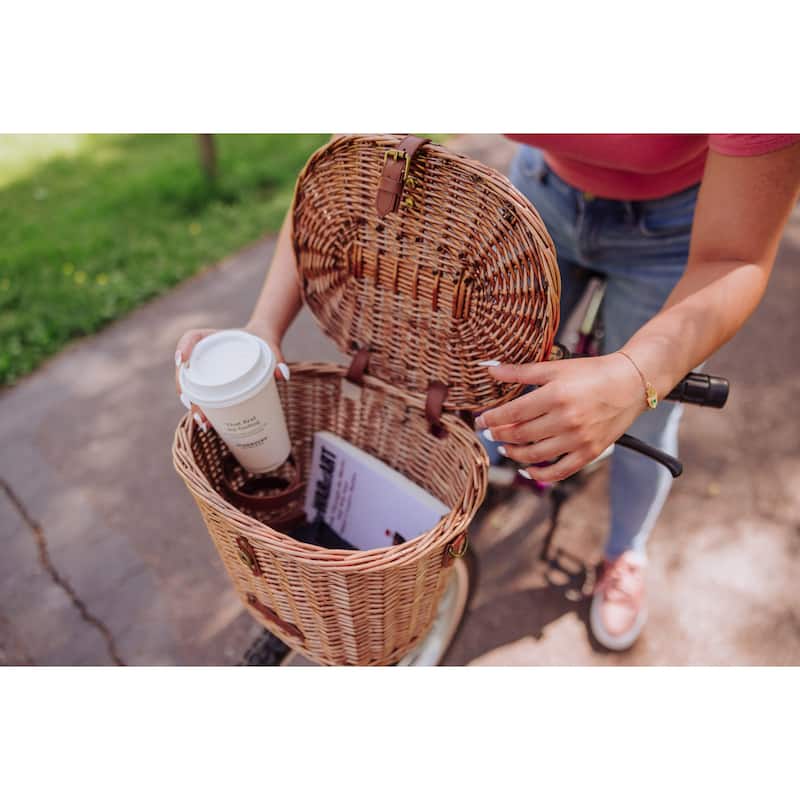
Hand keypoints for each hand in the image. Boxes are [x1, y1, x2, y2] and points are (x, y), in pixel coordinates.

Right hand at [173, 321, 289, 430]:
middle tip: (195, 406)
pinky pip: (202, 396)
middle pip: (186, 370)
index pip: (192, 338)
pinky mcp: (212, 384)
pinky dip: (203, 409)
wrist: (262, 343)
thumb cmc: (262, 342)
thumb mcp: (270, 347)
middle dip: (185, 389)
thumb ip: (277, 358)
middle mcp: (203, 353)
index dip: (183, 348)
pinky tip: (206, 423)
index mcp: (212, 338)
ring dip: (193, 404)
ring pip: (191, 387)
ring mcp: (205, 370)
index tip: (183, 361)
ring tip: (203, 421)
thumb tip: (282, 375)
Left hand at [476, 354, 645, 481]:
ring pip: (535, 454)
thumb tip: (490, 370)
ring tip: (505, 447)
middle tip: (488, 433)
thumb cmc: (591, 372)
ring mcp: (579, 439)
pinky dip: (540, 473)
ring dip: (514, 453)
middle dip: (499, 435)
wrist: (631, 383)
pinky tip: (527, 468)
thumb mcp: (555, 367)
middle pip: (521, 435)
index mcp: (556, 395)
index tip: (480, 420)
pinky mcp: (590, 452)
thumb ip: (521, 371)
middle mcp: (566, 420)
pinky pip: (560, 471)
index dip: (492, 419)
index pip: (513, 414)